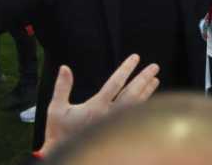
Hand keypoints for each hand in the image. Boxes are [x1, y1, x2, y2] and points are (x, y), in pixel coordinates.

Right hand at [38, 54, 159, 155]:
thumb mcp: (56, 108)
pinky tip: (148, 97)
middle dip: (143, 78)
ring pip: (135, 105)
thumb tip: (64, 67)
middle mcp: (109, 115)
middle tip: (154, 67)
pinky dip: (142, 104)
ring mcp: (114, 123)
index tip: (135, 58)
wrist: (64, 153)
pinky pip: (134, 115)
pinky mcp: (116, 130)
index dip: (126, 69)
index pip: (115, 84)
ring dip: (146, 91)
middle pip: (131, 94)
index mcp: (96, 107)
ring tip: (155, 79)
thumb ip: (62, 87)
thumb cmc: (59, 132)